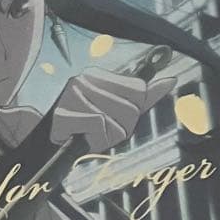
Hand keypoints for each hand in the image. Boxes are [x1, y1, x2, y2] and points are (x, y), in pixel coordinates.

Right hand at [49, 67, 175, 151]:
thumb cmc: (84, 128)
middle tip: (100, 130)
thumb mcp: (117, 112)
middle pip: (131, 109)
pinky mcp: (63, 113)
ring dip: (107, 137)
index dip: (133, 112)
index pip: (139, 90)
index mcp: (98, 75)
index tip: (115, 118)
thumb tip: (171, 81)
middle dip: (121, 128)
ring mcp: (72, 94)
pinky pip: (98, 127)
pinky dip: (94, 140)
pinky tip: (81, 138)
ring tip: (90, 134)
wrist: (48, 144)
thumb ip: (143, 98)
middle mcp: (85, 79)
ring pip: (115, 121)